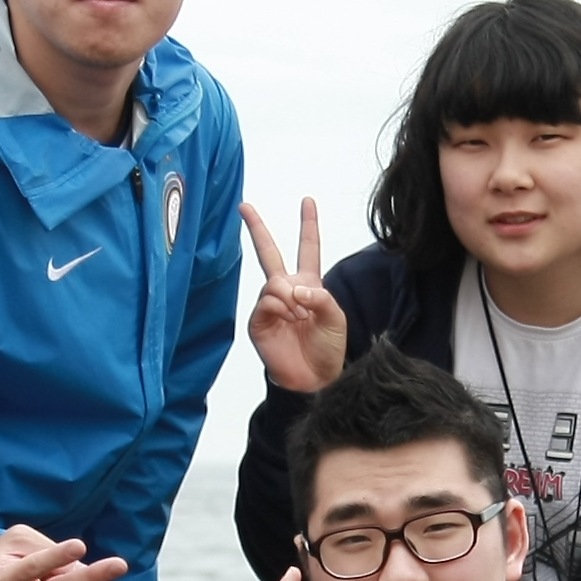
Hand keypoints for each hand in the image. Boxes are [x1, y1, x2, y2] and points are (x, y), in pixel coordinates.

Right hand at [243, 198, 345, 393]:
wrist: (315, 378)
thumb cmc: (328, 349)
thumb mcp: (335, 317)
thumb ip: (320, 296)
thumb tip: (293, 288)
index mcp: (309, 285)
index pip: (308, 248)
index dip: (308, 225)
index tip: (307, 202)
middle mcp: (287, 290)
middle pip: (269, 252)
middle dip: (257, 228)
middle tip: (245, 207)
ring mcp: (270, 304)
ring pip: (274, 282)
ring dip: (290, 298)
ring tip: (300, 318)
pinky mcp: (259, 320)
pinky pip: (267, 300)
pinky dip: (281, 308)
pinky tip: (290, 321)